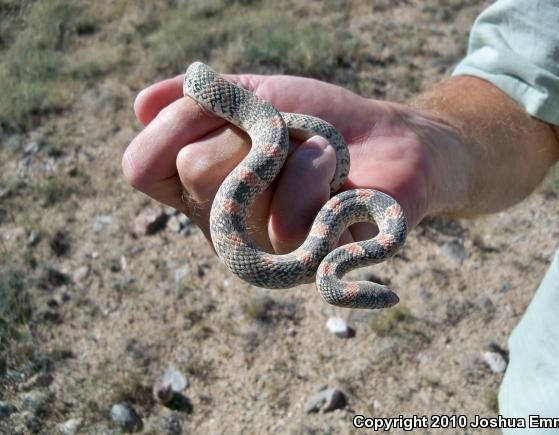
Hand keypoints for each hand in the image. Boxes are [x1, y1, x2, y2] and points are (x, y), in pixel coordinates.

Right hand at [123, 69, 463, 252]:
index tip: (230, 105)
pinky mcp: (305, 265)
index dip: (180, 122)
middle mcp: (220, 227)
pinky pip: (287, 220)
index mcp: (197, 191)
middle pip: (195, 167)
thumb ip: (199, 99)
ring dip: (285, 146)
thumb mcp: (255, 94)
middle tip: (283, 130)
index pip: (142, 167)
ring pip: (234, 190)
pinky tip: (338, 178)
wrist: (387, 139)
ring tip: (315, 152)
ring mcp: (260, 251)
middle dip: (246, 125)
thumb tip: (139, 106)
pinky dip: (317, 173)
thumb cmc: (318, 121)